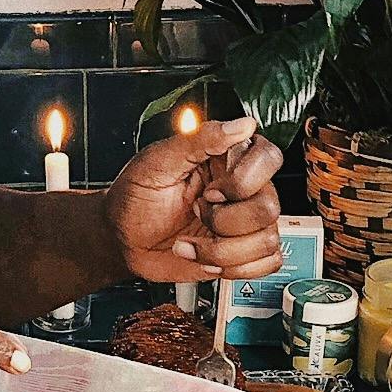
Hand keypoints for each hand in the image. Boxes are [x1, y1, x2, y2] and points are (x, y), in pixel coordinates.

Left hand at [103, 115, 284, 284]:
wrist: (122, 239)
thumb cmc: (135, 196)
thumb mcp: (158, 161)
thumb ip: (199, 140)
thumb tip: (242, 125)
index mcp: (226, 159)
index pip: (268, 158)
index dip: (242, 181)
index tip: (209, 190)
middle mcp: (242, 190)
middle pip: (269, 207)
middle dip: (224, 221)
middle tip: (196, 213)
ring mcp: (245, 223)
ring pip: (267, 240)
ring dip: (221, 250)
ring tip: (192, 241)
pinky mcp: (243, 252)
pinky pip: (267, 263)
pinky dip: (233, 267)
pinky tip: (205, 257)